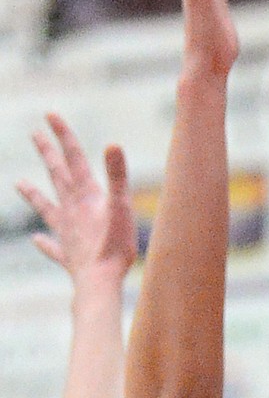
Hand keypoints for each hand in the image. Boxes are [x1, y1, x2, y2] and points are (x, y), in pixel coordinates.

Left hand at [17, 112, 135, 281]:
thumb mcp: (121, 207)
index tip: (50, 115)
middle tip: (35, 134)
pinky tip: (36, 240)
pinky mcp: (67, 255)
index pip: (74, 158)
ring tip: (18, 183)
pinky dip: (44, 243)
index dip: (63, 136)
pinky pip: (52, 247)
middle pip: (57, 176)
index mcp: (86, 196)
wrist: (99, 282)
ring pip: (46, 208)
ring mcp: (66, 233)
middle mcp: (71, 210)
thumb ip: (117, 176)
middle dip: (48, 154)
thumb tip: (112, 144)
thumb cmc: (113, 246)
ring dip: (33, 194)